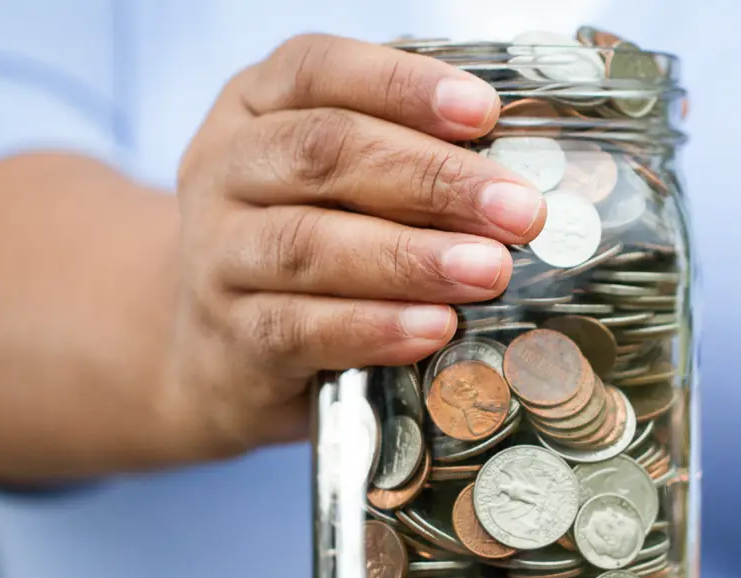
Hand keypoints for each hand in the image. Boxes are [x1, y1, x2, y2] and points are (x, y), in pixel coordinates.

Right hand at [164, 34, 545, 455]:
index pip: (318, 70)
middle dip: (431, 179)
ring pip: (308, 244)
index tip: (483, 111)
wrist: (219, 346)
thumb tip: (523, 168)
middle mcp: (224, 168)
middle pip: (322, 154)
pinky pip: (301, 326)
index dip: (402, 85)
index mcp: (256, 104)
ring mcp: (217, 253)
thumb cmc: (312, 237)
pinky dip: (374, 327)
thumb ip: (408, 154)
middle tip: (517, 209)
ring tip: (488, 271)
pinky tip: (434, 328)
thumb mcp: (341, 178)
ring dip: (410, 258)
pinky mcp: (232, 334)